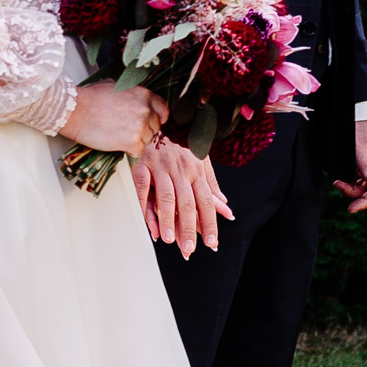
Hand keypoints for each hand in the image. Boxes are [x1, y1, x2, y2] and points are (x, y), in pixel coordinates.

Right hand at [61, 82, 167, 156]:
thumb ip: (130, 94)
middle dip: (144, 131)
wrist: (75, 111)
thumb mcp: (114, 86)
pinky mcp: (132, 141)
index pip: (163, 110)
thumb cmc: (89, 98)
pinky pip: (138, 151)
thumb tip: (132, 100)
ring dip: (136, 141)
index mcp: (143, 94)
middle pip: (155, 127)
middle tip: (127, 131)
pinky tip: (117, 143)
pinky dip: (129, 150)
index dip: (157, 118)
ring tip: (118, 136)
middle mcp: (145, 109)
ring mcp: (140, 126)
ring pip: (147, 140)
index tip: (151, 123)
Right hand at [131, 137, 231, 256]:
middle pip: (187, 203)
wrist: (157, 117)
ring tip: (170, 240)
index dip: (210, 222)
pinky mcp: (141, 165)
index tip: (212, 242)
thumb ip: (211, 183)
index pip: (206, 201)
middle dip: (189, 227)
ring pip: (166, 197)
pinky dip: (145, 207)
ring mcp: (160, 167)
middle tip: (190, 248)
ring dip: (168, 220)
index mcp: (196, 171)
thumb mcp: (200, 158)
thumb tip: (225, 205)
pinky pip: (143, 189)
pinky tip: (147, 222)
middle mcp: (181, 170)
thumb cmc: (178, 141)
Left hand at [334, 118, 366, 212]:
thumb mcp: (359, 147)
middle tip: (337, 185)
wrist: (353, 114)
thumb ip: (366, 166)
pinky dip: (350, 183)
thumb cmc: (356, 127)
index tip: (352, 208)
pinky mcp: (364, 165)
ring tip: (337, 182)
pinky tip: (340, 179)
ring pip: (363, 187)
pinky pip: (359, 181)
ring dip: (351, 189)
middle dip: (354, 194)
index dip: (366, 201)